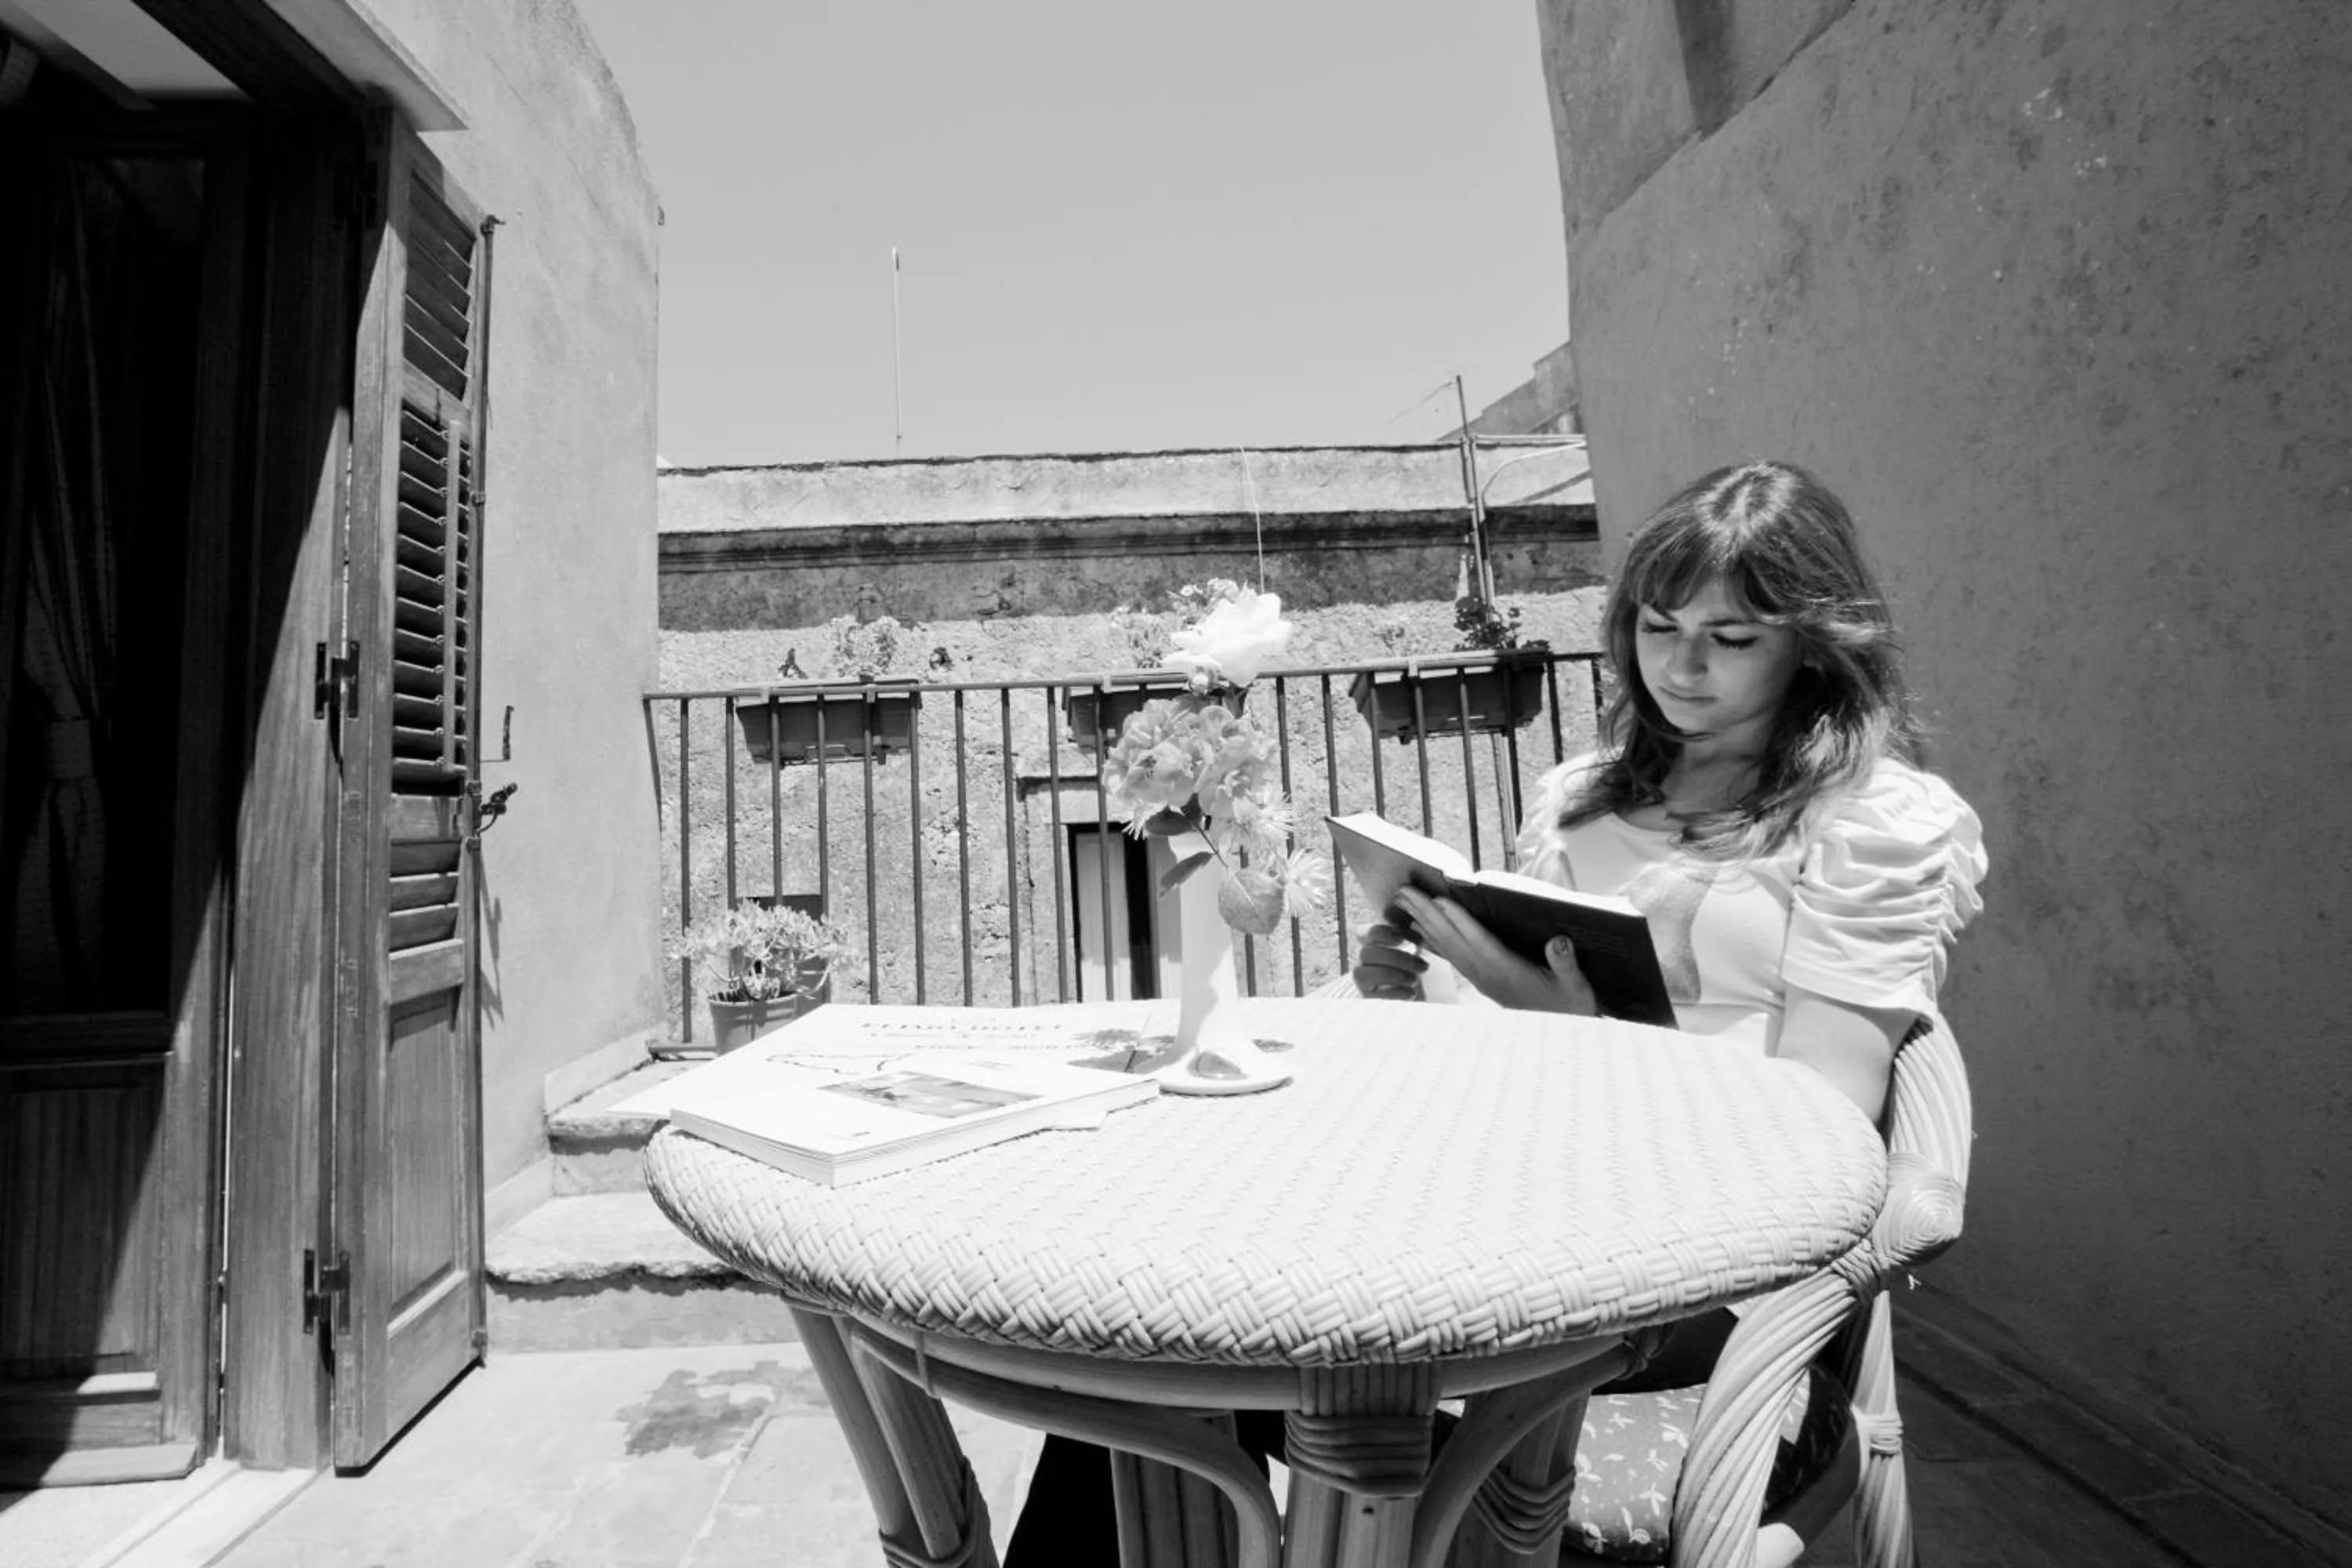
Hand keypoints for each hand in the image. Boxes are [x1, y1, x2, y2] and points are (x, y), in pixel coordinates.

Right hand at [1352, 919, 1427, 1000]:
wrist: (1411, 985)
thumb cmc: (1410, 960)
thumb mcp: (1413, 945)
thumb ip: (1411, 936)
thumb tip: (1417, 937)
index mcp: (1371, 940)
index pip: (1367, 932)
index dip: (1382, 934)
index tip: (1401, 939)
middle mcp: (1362, 958)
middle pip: (1367, 954)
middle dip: (1397, 959)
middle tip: (1421, 965)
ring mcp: (1363, 978)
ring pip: (1366, 974)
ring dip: (1395, 976)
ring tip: (1414, 979)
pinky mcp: (1368, 996)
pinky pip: (1375, 995)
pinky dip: (1396, 993)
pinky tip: (1411, 992)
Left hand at [1391, 887, 1597, 1015]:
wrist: (1564, 1030)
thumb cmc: (1571, 1003)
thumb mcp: (1575, 986)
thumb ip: (1565, 964)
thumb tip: (1560, 943)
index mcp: (1507, 972)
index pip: (1478, 942)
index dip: (1459, 921)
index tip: (1439, 901)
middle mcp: (1487, 975)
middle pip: (1452, 940)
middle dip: (1428, 914)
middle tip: (1404, 892)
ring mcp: (1481, 978)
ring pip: (1446, 947)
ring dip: (1424, 923)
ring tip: (1403, 903)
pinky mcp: (1481, 981)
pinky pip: (1451, 957)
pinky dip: (1434, 940)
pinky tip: (1420, 930)